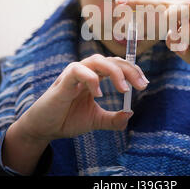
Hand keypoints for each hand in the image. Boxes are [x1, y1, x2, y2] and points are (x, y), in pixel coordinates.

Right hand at [15, 54, 148, 142]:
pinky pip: (78, 70)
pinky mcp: (63, 81)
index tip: (144, 83)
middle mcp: (86, 71)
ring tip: (124, 89)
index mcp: (94, 77)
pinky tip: (99, 94)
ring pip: (97, 60)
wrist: (45, 128)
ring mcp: (74, 74)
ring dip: (115, 72)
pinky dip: (92, 80)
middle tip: (141, 85)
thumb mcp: (95, 120)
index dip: (132, 71)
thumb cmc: (67, 119)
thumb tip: (130, 113)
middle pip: (111, 60)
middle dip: (129, 70)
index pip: (117, 65)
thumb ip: (112, 119)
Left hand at [115, 0, 189, 112]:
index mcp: (186, 6)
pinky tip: (185, 48)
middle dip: (141, 4)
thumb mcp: (178, 39)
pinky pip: (188, 30)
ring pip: (177, 9)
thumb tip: (143, 24)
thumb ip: (165, 29)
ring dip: (167, 24)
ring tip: (169, 38)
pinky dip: (181, 40)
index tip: (120, 1)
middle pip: (164, 0)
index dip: (139, 0)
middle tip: (122, 5)